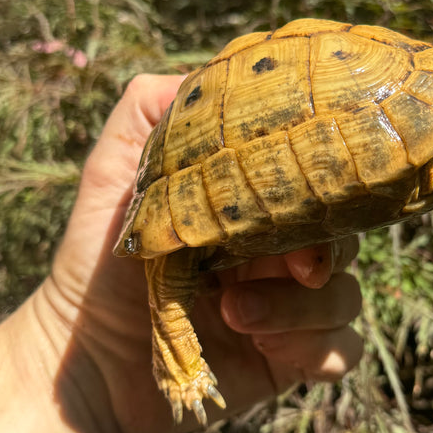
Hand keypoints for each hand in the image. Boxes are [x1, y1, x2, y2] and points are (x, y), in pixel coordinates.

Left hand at [29, 74, 362, 432]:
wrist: (84, 359)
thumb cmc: (95, 263)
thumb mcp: (114, 175)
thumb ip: (148, 113)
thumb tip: (211, 72)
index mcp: (252, 208)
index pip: (315, 185)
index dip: (322, 189)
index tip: (303, 196)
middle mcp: (278, 253)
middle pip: (346, 239)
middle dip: (324, 253)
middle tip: (293, 266)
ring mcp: (290, 308)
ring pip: (349, 296)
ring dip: (301, 308)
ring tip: (234, 313)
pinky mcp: (291, 359)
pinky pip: (342, 352)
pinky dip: (314, 350)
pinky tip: (264, 348)